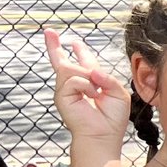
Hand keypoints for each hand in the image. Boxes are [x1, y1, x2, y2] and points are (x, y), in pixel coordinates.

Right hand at [44, 29, 130, 145]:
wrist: (104, 135)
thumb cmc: (113, 118)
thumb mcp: (118, 93)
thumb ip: (107, 78)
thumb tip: (92, 71)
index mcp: (92, 82)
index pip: (84, 63)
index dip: (79, 51)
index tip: (73, 42)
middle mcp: (77, 85)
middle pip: (62, 61)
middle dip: (54, 46)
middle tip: (48, 32)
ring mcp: (67, 89)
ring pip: (72, 68)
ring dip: (88, 78)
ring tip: (96, 93)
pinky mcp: (62, 95)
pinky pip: (74, 79)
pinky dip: (86, 86)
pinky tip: (91, 96)